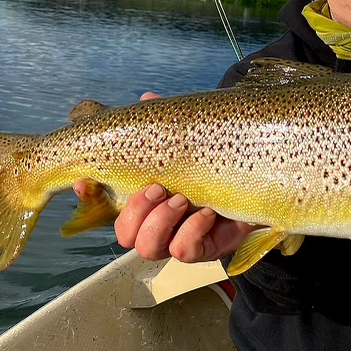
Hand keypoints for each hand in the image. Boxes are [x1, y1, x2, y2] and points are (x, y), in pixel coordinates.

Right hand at [72, 90, 254, 262]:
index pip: (104, 202)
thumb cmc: (221, 156)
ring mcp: (180, 237)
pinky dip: (191, 230)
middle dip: (134, 212)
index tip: (85, 180)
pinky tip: (207, 212)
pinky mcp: (206, 248)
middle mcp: (159, 221)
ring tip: (181, 199)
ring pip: (147, 248)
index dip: (89, 195)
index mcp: (148, 194)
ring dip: (159, 222)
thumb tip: (148, 98)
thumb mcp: (193, 135)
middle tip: (157, 187)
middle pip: (124, 234)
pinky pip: (184, 252)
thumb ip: (169, 120)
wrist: (265, 178)